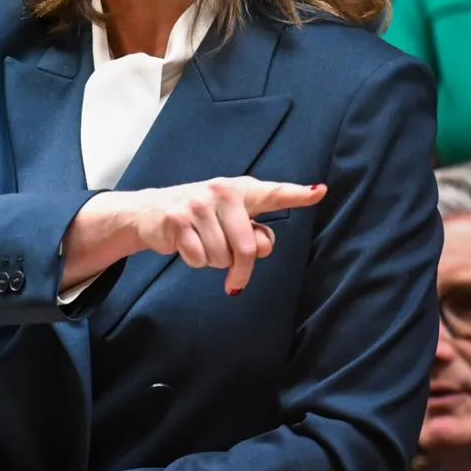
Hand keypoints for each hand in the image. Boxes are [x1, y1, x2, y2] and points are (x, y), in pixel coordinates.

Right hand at [66, 178, 326, 293]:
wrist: (150, 212)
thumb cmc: (202, 219)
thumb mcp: (231, 221)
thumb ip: (254, 235)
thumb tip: (259, 249)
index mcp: (241, 190)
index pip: (274, 194)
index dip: (298, 194)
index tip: (320, 192)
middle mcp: (221, 191)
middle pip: (247, 248)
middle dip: (241, 270)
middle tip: (234, 279)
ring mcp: (198, 204)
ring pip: (220, 257)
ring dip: (213, 262)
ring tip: (202, 245)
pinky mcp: (177, 220)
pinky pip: (198, 259)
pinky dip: (194, 261)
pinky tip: (186, 246)